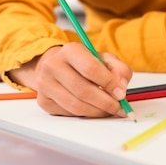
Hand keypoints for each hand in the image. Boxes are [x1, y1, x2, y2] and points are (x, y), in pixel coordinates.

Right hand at [8, 43, 132, 117]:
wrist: (57, 66)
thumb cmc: (84, 62)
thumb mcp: (105, 59)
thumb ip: (119, 69)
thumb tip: (121, 88)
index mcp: (70, 50)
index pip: (90, 69)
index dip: (109, 83)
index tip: (121, 94)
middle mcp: (53, 66)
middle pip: (83, 90)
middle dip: (105, 102)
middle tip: (119, 108)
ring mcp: (45, 84)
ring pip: (75, 105)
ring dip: (97, 112)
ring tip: (109, 110)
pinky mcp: (44, 101)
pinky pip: (68, 113)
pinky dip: (86, 114)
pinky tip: (95, 110)